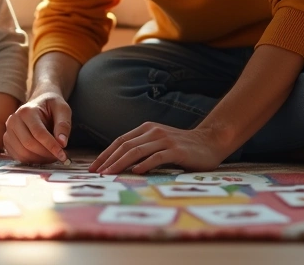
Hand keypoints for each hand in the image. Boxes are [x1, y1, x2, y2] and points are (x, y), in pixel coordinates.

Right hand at [2, 91, 70, 163]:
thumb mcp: (62, 109)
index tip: (63, 156)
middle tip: (59, 156)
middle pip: (29, 144)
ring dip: (39, 159)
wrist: (39, 104)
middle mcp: (14, 120)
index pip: (39, 133)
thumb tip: (62, 143)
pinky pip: (18, 156)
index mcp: (27, 111)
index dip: (51, 146)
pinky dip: (31, 161)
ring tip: (51, 156)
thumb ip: (63, 125)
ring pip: (22, 153)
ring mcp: (8, 131)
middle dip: (46, 154)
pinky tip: (42, 156)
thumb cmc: (51, 107)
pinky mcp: (7, 141)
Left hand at [90, 122, 231, 173]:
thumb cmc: (181, 146)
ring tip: (108, 174)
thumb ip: (142, 148)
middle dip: (108, 160)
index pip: (120, 141)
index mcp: (146, 129)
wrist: (210, 142)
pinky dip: (145, 164)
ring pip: (137, 151)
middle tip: (96, 173)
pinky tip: (135, 171)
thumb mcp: (158, 143)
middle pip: (125, 146)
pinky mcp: (177, 150)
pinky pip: (157, 157)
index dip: (105, 154)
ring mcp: (165, 140)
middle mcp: (153, 132)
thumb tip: (118, 163)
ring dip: (120, 163)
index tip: (93, 167)